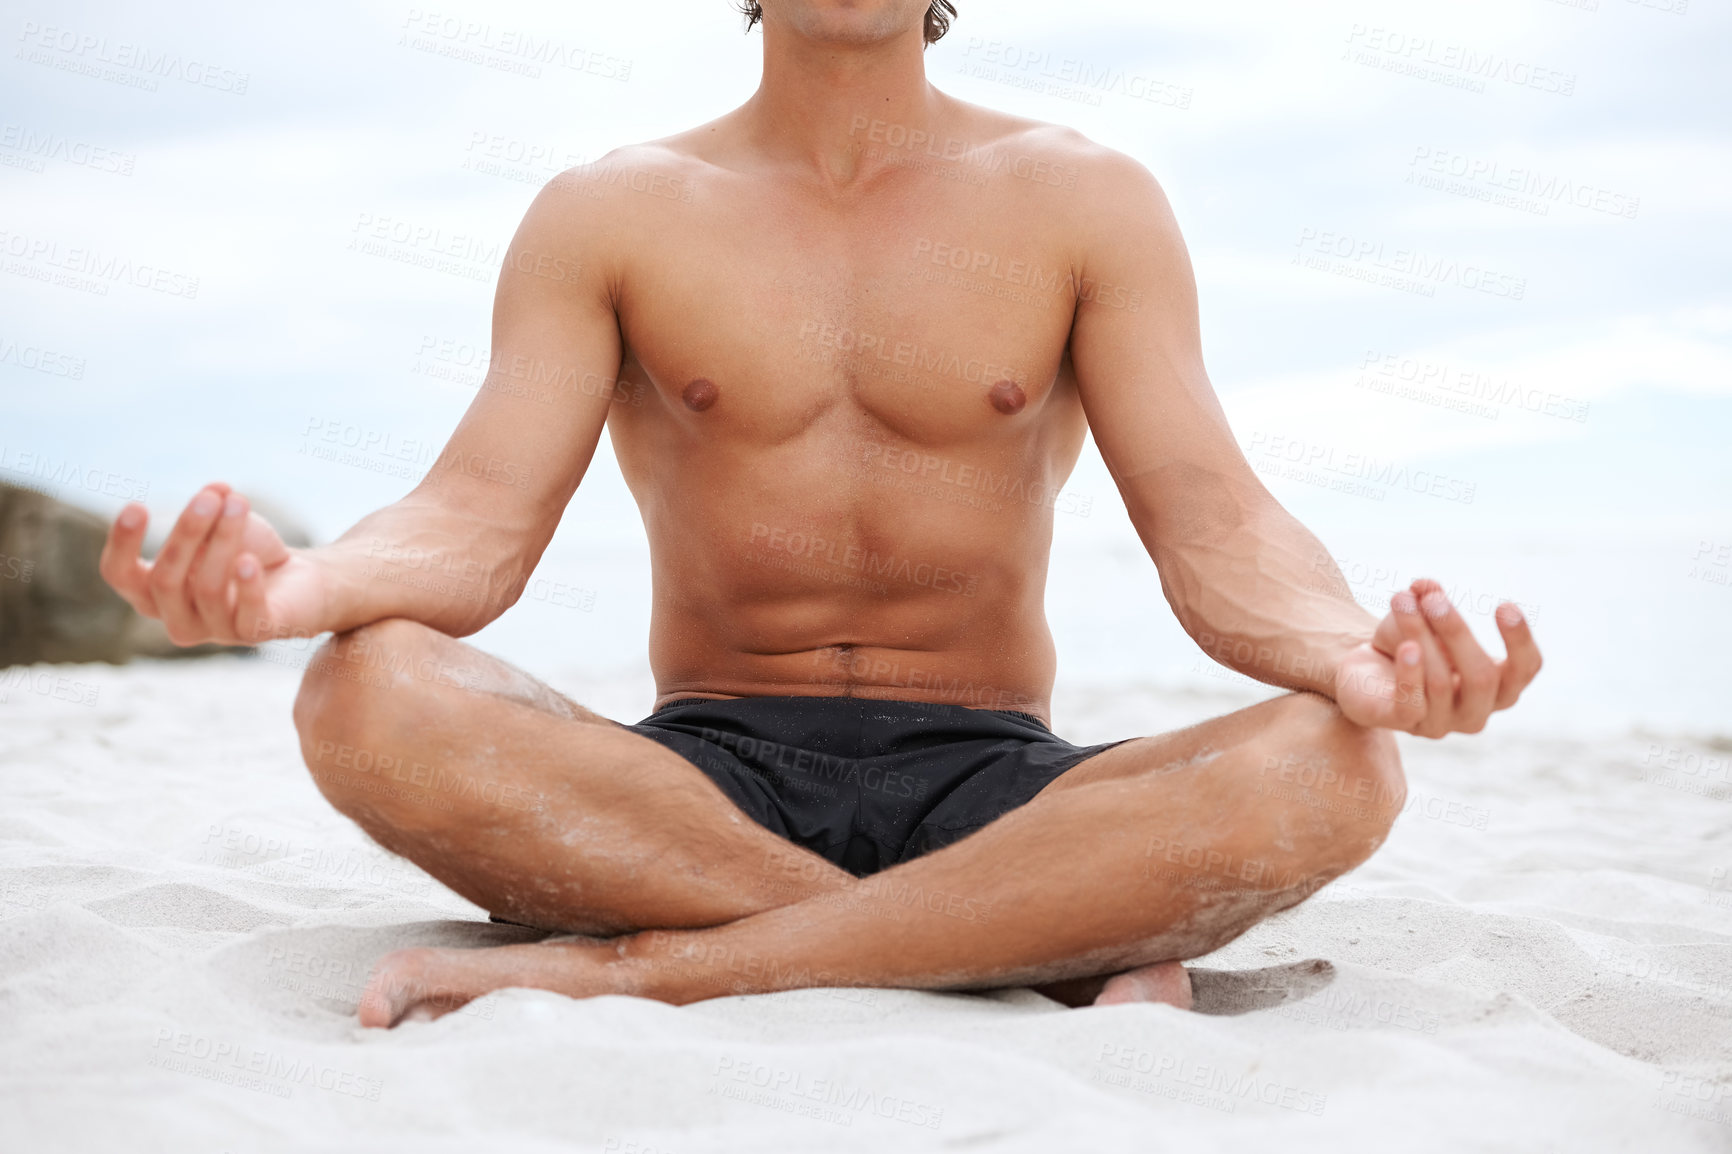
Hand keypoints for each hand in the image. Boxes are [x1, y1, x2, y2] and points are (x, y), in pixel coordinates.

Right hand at [99, 483, 330, 645]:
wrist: (303, 581)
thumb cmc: (249, 551)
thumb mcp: (224, 525)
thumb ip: (211, 510)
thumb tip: (217, 491)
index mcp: (155, 592)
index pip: (120, 576)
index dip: (122, 545)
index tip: (137, 505)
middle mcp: (178, 618)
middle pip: (165, 581)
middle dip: (185, 534)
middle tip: (208, 497)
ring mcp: (216, 631)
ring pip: (207, 590)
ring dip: (223, 542)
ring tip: (239, 504)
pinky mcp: (254, 634)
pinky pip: (246, 617)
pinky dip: (247, 587)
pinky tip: (249, 561)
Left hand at [1334, 578, 1541, 736]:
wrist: (1363, 676)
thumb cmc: (1407, 645)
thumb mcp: (1419, 616)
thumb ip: (1427, 599)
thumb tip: (1424, 585)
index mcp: (1496, 686)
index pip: (1524, 670)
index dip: (1520, 642)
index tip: (1505, 606)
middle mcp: (1475, 711)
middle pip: (1482, 677)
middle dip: (1458, 633)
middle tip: (1433, 600)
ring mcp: (1441, 724)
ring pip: (1440, 683)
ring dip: (1420, 636)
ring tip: (1400, 600)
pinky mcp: (1405, 725)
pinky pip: (1412, 704)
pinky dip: (1410, 674)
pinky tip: (1406, 647)